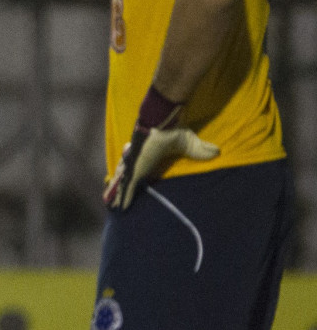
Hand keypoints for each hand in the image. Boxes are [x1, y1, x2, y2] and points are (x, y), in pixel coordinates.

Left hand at [103, 126, 218, 209]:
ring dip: (118, 194)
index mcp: (148, 155)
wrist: (162, 122)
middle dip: (119, 186)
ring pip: (123, 182)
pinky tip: (121, 207)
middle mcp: (138, 160)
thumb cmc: (173, 130)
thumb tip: (217, 152)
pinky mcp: (135, 168)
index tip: (131, 182)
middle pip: (126, 176)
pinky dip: (124, 196)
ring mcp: (135, 164)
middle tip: (112, 199)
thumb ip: (200, 150)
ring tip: (113, 206)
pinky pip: (127, 185)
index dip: (133, 175)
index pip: (138, 168)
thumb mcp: (189, 143)